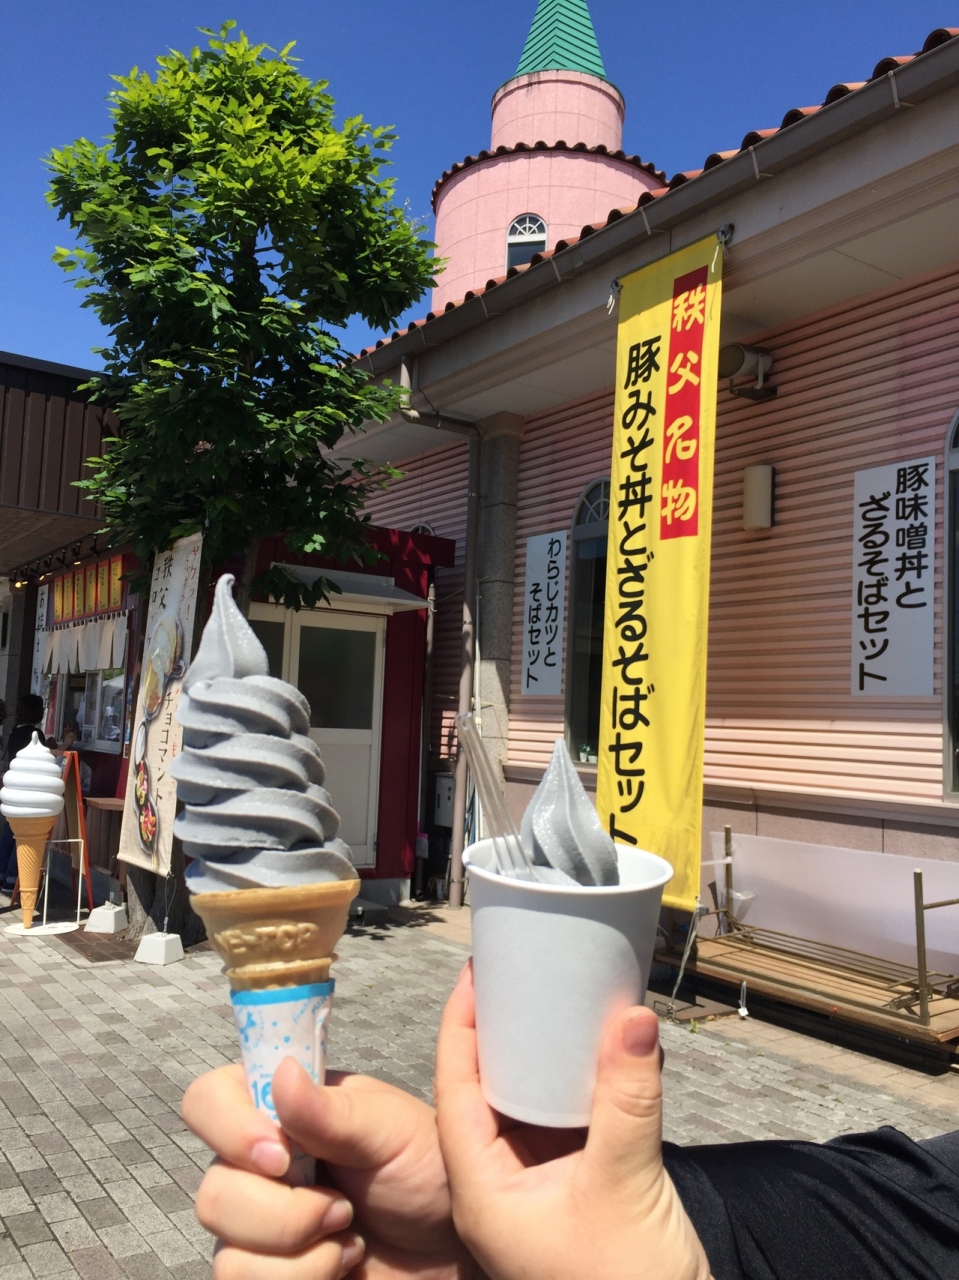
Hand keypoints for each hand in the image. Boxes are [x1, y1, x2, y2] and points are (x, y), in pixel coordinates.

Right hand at [183, 1060, 480, 1278]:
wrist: (452, 1242)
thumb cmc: (428, 1168)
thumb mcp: (390, 1129)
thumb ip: (332, 1111)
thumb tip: (281, 1072)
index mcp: (280, 1109)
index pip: (207, 1100)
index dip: (229, 1129)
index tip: (282, 1155)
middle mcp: (258, 1165)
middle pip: (212, 1192)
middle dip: (284, 1213)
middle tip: (342, 1205)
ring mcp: (259, 1224)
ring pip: (226, 1252)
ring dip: (298, 1253)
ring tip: (348, 1233)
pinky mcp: (269, 1272)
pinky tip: (340, 1262)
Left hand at [434, 963, 711, 1279]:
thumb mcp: (625, 1185)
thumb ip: (627, 1099)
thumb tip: (632, 1015)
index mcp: (483, 1192)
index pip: (454, 1090)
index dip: (461, 1027)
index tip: (475, 973)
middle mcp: (500, 1189)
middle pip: (483, 1092)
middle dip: (496, 1032)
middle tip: (516, 974)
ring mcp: (538, 1192)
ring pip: (525, 1107)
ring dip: (538, 1056)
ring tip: (553, 998)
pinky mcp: (576, 1193)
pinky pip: (563, 1124)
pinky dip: (577, 1084)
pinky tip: (597, 1051)